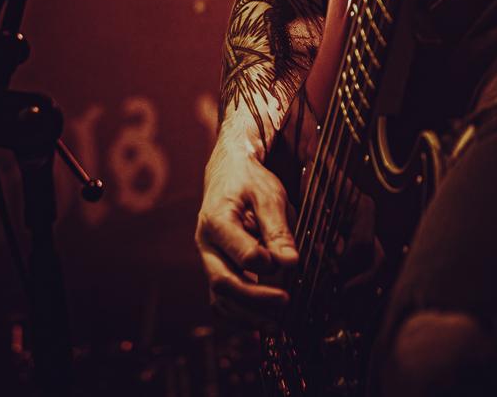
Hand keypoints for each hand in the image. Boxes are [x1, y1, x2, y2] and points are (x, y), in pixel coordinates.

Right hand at [196, 132, 297, 326]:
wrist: (229, 172)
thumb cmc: (249, 181)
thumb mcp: (268, 195)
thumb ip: (278, 229)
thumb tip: (290, 263)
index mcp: (216, 220)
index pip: (237, 251)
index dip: (262, 262)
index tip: (286, 263)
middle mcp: (206, 244)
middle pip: (223, 281)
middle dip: (254, 298)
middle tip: (285, 302)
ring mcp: (209, 259)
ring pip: (221, 298)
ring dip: (248, 315)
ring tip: (276, 324)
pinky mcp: (217, 270)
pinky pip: (223, 300)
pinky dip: (241, 315)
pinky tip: (263, 320)